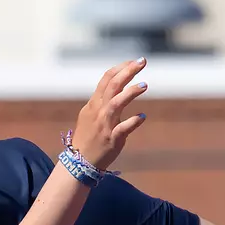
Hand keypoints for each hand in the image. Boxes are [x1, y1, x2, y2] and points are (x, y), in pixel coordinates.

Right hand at [70, 58, 150, 173]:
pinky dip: (133, 122)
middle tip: (142, 61)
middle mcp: (98, 112)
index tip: (134, 62)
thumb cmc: (87, 138)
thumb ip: (102, 102)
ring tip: (144, 85)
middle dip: (127, 71)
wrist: (80, 162)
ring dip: (130, 93)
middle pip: (112, 86)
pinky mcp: (111, 140)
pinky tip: (142, 117)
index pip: (106, 79)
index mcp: (93, 104)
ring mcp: (104, 125)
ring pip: (116, 104)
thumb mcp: (90, 116)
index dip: (120, 68)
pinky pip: (123, 129)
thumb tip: (118, 88)